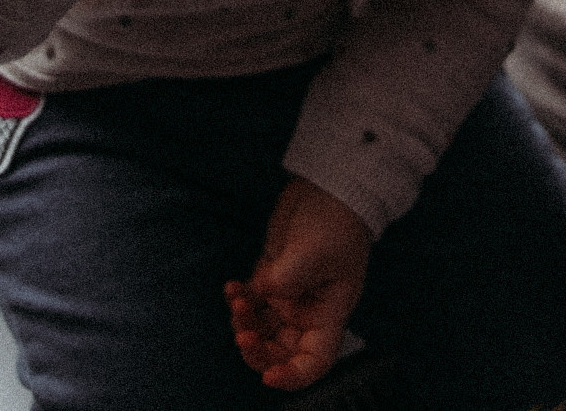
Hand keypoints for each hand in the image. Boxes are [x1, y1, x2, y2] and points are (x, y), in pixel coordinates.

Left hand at [225, 177, 372, 391]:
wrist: (326, 189)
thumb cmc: (334, 222)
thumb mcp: (315, 251)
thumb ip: (287, 278)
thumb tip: (262, 291)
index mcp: (329, 314)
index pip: (315, 360)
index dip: (293, 376)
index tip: (268, 376)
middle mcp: (308, 311)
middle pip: (282, 351)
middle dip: (259, 350)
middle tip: (242, 336)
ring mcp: (288, 296)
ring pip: (261, 329)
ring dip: (244, 323)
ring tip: (236, 299)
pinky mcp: (271, 278)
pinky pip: (250, 302)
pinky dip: (238, 300)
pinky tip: (230, 287)